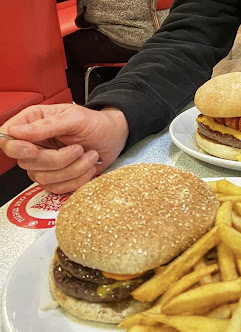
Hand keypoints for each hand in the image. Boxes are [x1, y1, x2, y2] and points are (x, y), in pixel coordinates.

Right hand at [0, 104, 128, 193]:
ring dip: (73, 169)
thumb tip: (17, 132)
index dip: (17, 149)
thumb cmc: (96, 124)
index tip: (33, 150)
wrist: (114, 138)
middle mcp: (35, 144)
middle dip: (58, 160)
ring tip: (89, 155)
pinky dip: (78, 180)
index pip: (8, 140)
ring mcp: (45, 164)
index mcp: (32, 122)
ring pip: (44, 178)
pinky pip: (58, 188)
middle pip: (28, 163)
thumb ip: (46, 125)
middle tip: (78, 149)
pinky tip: (89, 166)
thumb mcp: (74, 118)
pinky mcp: (58, 178)